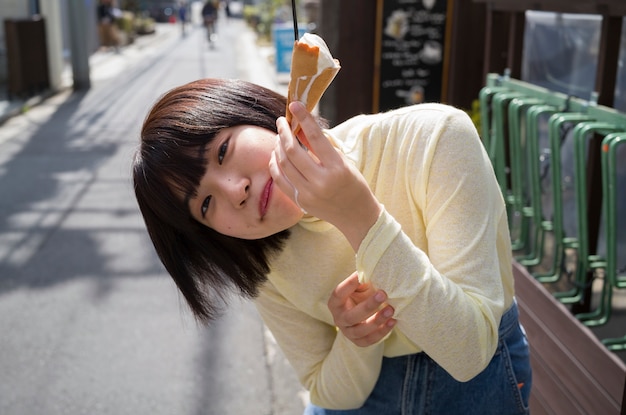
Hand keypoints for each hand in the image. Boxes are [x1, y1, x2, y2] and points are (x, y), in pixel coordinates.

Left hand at [270, 101, 382, 250]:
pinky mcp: (300, 202)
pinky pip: (280, 180)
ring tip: (279, 136)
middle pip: (293, 151)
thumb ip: (321, 147)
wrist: (357, 216)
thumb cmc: (354, 184)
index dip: (304, 118)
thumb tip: (300, 128)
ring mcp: (308, 194)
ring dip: (277, 147)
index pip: (315, 137)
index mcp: (336, 168)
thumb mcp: (343, 162)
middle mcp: (321, 181)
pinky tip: (275, 155)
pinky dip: (275, 165)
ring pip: (283, 164)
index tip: (295, 105)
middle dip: (284, 132)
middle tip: (281, 121)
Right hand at [328, 272, 395, 346]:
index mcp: (335, 303)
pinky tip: (393, 321)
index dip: (349, 284)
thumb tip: (367, 273)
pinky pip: (369, 340)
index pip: (339, 293)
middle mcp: (339, 319)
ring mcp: (348, 332)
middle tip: (383, 294)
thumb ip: (361, 280)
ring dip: (377, 321)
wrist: (362, 313)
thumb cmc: (360, 295)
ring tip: (391, 309)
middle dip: (368, 306)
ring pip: (360, 331)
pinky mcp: (358, 341)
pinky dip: (382, 332)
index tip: (361, 274)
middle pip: (351, 316)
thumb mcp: (358, 286)